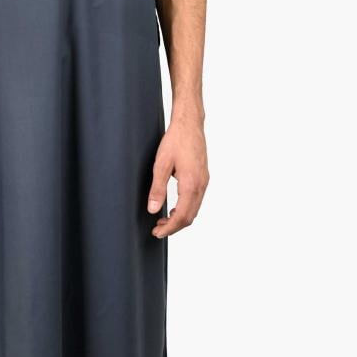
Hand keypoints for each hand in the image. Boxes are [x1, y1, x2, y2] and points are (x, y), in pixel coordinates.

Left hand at [147, 118, 208, 238]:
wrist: (189, 123)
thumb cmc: (175, 140)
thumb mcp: (161, 164)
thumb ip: (157, 188)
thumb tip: (152, 209)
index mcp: (191, 184)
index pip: (182, 216)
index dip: (169, 228)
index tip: (157, 233)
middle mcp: (201, 185)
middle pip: (190, 216)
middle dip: (174, 227)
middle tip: (157, 230)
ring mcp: (204, 181)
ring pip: (194, 209)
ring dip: (180, 218)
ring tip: (163, 221)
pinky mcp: (203, 177)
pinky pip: (196, 200)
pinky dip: (185, 209)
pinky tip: (173, 207)